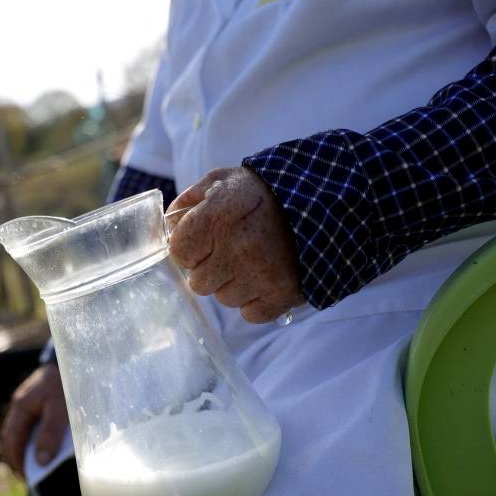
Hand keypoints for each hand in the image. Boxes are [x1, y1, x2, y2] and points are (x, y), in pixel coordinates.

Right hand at [0, 362, 68, 475]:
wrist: (76, 357)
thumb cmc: (68, 382)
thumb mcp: (61, 409)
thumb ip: (51, 434)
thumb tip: (41, 462)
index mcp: (22, 406)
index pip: (11, 442)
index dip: (18, 462)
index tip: (29, 478)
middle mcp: (20, 405)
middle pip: (11, 439)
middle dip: (18, 459)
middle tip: (33, 477)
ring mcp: (26, 404)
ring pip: (18, 433)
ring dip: (25, 450)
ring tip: (38, 467)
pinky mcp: (35, 403)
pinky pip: (28, 426)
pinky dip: (32, 440)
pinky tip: (44, 447)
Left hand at [167, 166, 304, 322]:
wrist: (326, 201)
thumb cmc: (266, 191)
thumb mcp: (224, 180)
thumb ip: (190, 200)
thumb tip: (168, 226)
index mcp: (219, 214)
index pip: (179, 251)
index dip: (188, 248)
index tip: (203, 241)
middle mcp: (239, 246)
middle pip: (198, 283)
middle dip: (210, 269)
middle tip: (230, 251)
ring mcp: (262, 273)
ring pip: (224, 299)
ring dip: (233, 285)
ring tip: (252, 261)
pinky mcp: (283, 294)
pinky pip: (250, 314)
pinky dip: (256, 301)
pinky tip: (265, 278)